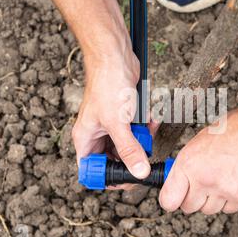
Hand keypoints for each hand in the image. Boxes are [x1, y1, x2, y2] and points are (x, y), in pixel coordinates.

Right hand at [72, 38, 150, 187]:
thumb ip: (128, 149)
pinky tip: (151, 119)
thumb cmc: (107, 85)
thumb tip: (139, 172)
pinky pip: (137, 131)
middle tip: (145, 157)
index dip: (108, 178)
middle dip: (131, 159)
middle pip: (114, 161)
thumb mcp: (117, 123)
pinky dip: (146, 128)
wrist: (115, 57)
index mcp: (86, 139)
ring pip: (129, 146)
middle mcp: (97, 135)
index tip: (128, 179)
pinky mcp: (125, 117)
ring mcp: (112, 126)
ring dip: (141, 141)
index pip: (91, 170)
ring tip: (147, 131)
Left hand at [159, 108, 237, 213]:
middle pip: (188, 207)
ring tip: (221, 178)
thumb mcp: (197, 143)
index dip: (171, 199)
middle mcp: (204, 180)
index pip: (168, 200)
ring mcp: (224, 190)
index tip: (175, 197)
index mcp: (189, 165)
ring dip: (212, 199)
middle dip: (193, 197)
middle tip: (201, 183)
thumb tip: (175, 184)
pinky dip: (229, 200)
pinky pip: (228, 209)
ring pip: (209, 210)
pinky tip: (233, 181)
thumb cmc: (231, 131)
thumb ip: (185, 167)